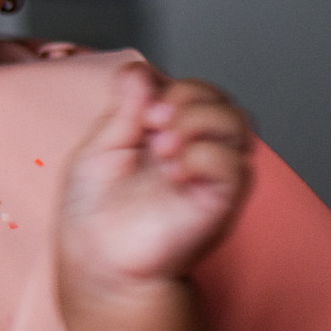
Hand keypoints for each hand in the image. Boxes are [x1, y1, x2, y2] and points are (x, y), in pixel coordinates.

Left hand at [58, 63, 252, 294]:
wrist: (97, 260)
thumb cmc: (93, 212)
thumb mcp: (98, 147)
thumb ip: (123, 109)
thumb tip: (141, 70)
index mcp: (161, 131)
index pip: (187, 87)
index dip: (167, 84)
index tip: (139, 102)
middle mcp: (192, 147)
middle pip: (218, 98)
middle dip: (187, 96)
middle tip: (151, 120)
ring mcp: (208, 173)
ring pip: (237, 123)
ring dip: (198, 121)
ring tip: (162, 145)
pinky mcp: (220, 201)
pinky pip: (234, 165)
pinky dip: (205, 156)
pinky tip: (175, 170)